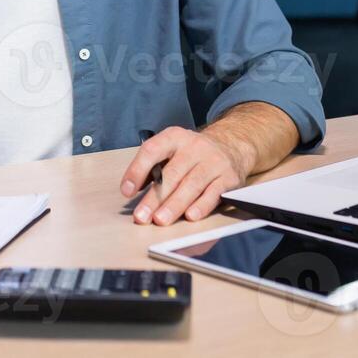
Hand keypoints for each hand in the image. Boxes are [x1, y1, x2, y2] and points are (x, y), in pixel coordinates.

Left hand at [118, 126, 252, 225]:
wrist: (231, 145)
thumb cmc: (193, 154)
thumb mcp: (171, 151)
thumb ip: (152, 168)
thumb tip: (131, 189)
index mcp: (175, 137)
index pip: (152, 151)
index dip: (137, 171)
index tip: (126, 191)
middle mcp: (195, 147)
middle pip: (172, 173)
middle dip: (155, 197)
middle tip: (142, 216)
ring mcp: (214, 161)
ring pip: (192, 184)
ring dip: (175, 205)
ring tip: (161, 219)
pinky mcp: (229, 177)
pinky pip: (214, 193)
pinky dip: (202, 206)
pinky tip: (190, 216)